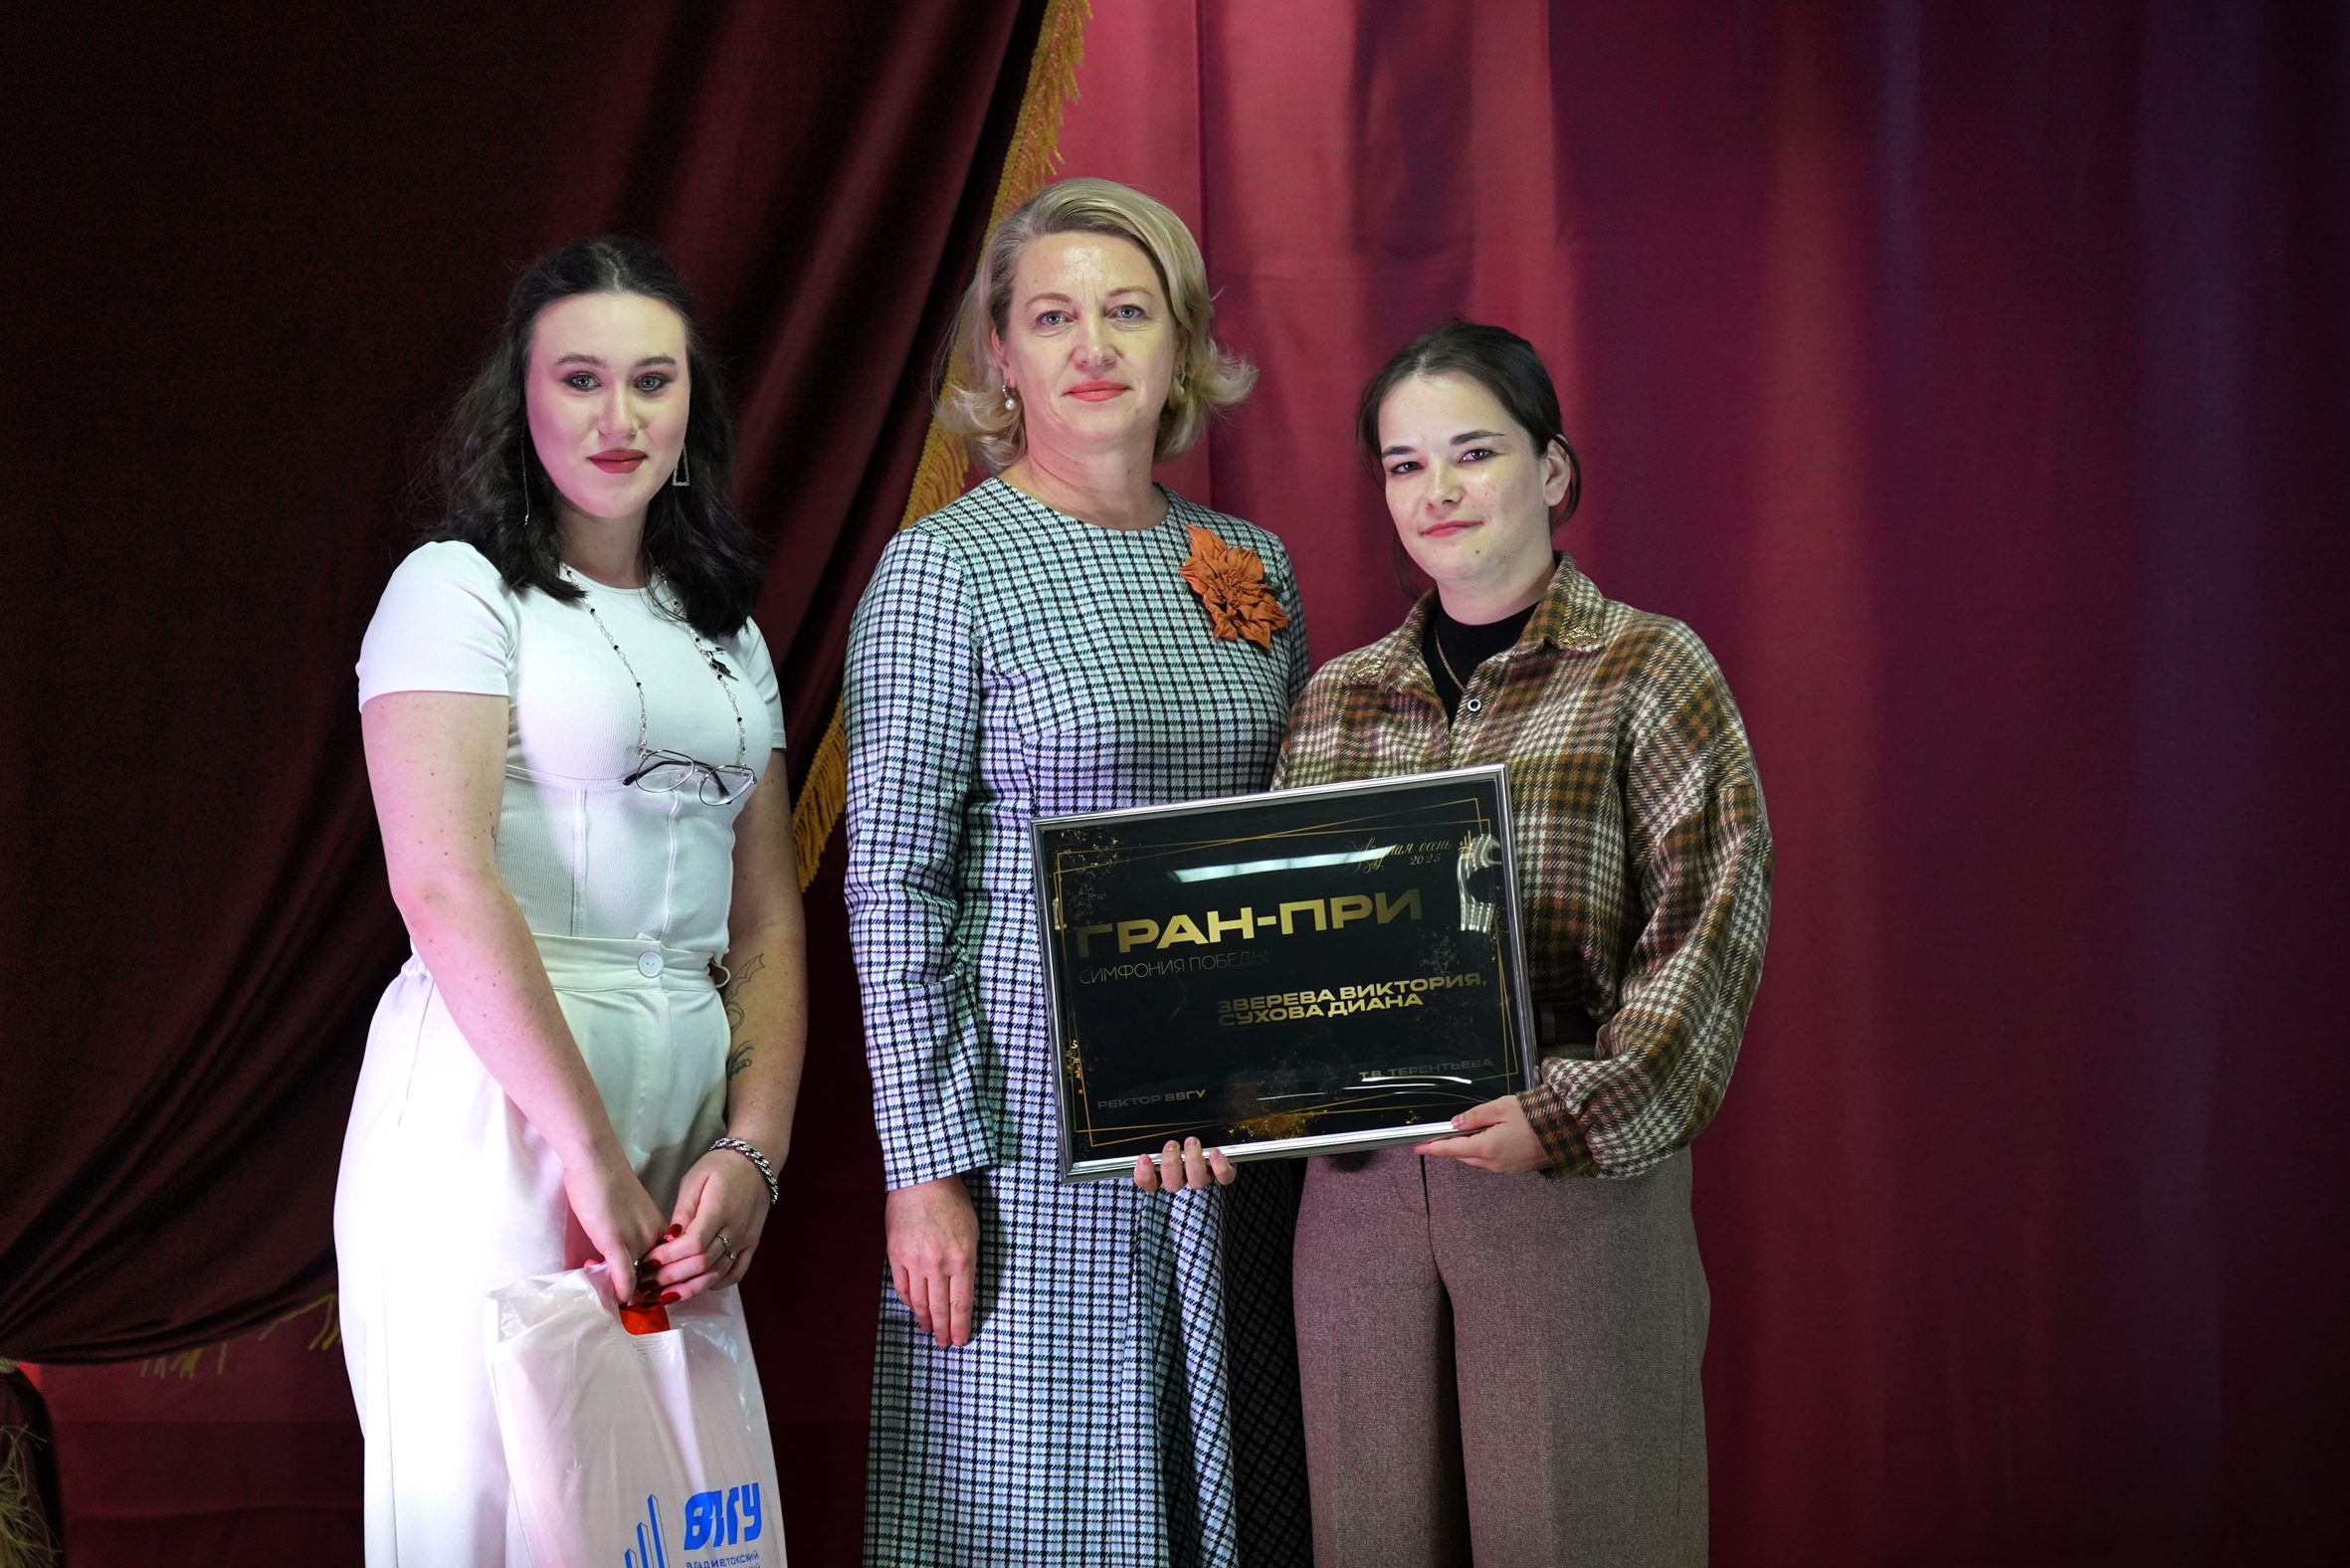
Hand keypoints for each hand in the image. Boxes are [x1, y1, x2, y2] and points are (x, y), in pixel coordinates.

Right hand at [564, 1156, 667, 1298]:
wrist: (595, 1159)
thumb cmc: (607, 1180)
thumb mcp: (627, 1212)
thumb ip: (629, 1234)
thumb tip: (620, 1257)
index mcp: (661, 1228)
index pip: (666, 1266)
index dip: (655, 1284)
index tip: (644, 1295)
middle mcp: (654, 1236)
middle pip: (656, 1277)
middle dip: (643, 1294)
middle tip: (627, 1304)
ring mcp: (636, 1239)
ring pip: (640, 1280)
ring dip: (629, 1295)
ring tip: (614, 1302)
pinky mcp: (615, 1240)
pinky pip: (624, 1275)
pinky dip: (622, 1291)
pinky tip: (617, 1299)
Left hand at [641, 1147, 772, 1304]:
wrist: (757, 1163)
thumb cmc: (721, 1167)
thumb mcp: (694, 1180)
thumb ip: (682, 1211)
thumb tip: (669, 1239)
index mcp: (719, 1210)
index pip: (693, 1244)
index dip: (668, 1257)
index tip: (647, 1262)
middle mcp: (736, 1229)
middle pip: (702, 1263)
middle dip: (671, 1277)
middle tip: (645, 1284)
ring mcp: (746, 1240)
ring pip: (717, 1273)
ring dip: (689, 1288)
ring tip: (663, 1296)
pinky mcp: (752, 1245)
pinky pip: (736, 1273)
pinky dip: (716, 1284)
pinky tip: (697, 1287)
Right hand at [885, 1174, 978, 1348]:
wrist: (922, 1179)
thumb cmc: (953, 1201)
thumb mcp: (972, 1232)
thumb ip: (968, 1261)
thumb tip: (962, 1288)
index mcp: (962, 1259)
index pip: (961, 1303)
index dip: (960, 1325)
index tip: (960, 1340)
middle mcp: (938, 1266)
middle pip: (940, 1308)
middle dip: (943, 1329)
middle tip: (943, 1344)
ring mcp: (914, 1262)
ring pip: (919, 1302)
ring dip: (924, 1319)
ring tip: (928, 1330)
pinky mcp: (896, 1255)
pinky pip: (902, 1287)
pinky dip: (908, 1302)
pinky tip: (913, 1309)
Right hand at [1131, 1136, 1234, 1192]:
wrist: (1216, 1140)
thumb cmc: (1184, 1139)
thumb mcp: (1165, 1134)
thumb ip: (1155, 1136)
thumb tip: (1140, 1127)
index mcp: (1164, 1173)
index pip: (1149, 1183)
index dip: (1144, 1175)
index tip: (1144, 1158)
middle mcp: (1183, 1179)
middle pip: (1173, 1184)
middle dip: (1171, 1164)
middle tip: (1172, 1145)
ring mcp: (1203, 1178)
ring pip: (1197, 1181)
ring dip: (1193, 1161)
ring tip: (1191, 1142)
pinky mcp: (1223, 1174)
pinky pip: (1224, 1177)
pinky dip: (1220, 1167)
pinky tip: (1215, 1153)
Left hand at [1413, 1094, 1550, 1174]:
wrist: (1569, 1133)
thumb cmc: (1538, 1117)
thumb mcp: (1502, 1108)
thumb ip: (1475, 1115)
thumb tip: (1456, 1122)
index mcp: (1486, 1148)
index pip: (1450, 1149)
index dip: (1432, 1148)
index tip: (1418, 1148)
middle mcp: (1493, 1164)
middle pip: (1462, 1155)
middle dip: (1452, 1144)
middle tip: (1447, 1130)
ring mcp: (1505, 1169)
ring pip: (1477, 1159)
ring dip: (1471, 1146)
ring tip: (1476, 1128)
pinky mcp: (1515, 1169)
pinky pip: (1491, 1161)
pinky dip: (1485, 1150)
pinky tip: (1493, 1136)